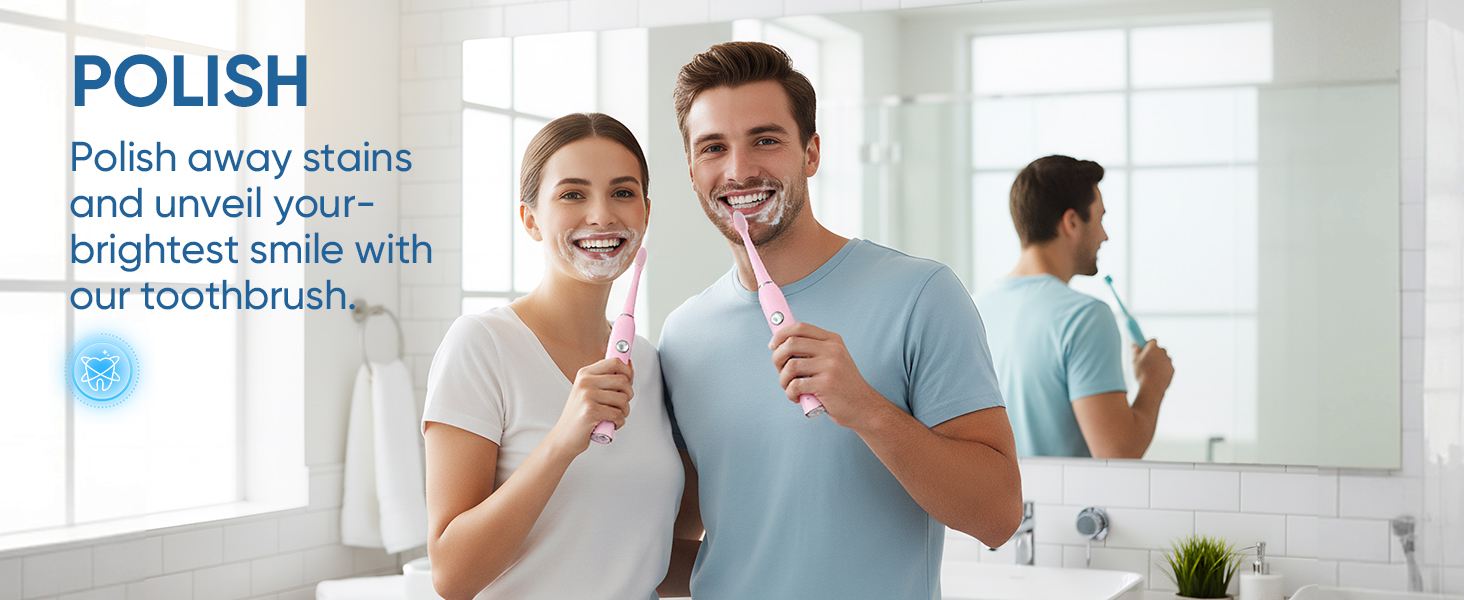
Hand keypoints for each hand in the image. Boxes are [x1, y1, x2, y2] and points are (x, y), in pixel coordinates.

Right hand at [547, 357, 633, 455]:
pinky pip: (618, 414)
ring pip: (623, 399)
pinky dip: (619, 422)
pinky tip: (611, 423)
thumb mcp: (587, 391)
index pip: (614, 362)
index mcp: (585, 374)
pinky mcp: (591, 411)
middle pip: (623, 380)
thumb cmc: (579, 415)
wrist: (563, 437)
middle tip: (621, 403)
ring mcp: (587, 396)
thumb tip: (628, 366)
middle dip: (629, 395)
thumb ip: (605, 379)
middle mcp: (585, 382)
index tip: (629, 380)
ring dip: (624, 411)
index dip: (627, 371)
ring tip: (615, 415)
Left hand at [769, 322, 885, 430]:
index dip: (781, 334)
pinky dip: (790, 393)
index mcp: (833, 341)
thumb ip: (813, 351)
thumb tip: (781, 345)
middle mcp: (832, 350)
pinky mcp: (826, 384)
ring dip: (783, 380)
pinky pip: (795, 385)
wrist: (863, 407)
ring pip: (790, 366)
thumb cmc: (842, 386)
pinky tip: (797, 397)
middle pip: (791, 343)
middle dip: (777, 358)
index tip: (773, 346)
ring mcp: (830, 366)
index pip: (800, 327)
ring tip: (790, 388)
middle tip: (781, 371)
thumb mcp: (833, 360)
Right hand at [1132, 339, 1173, 391]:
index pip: (1153, 340)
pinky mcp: (1172, 369)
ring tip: (1151, 370)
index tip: (1144, 350)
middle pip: (1159, 349)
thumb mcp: (1134, 360)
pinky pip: (1167, 367)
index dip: (1148, 344)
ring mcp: (1169, 361)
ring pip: (1164, 358)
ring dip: (1159, 361)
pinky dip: (1163, 369)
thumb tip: (1135, 345)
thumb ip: (1135, 350)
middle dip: (1154, 353)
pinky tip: (1156, 376)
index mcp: (1153, 347)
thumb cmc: (1142, 373)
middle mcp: (1163, 352)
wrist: (1152, 387)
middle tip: (1147, 361)